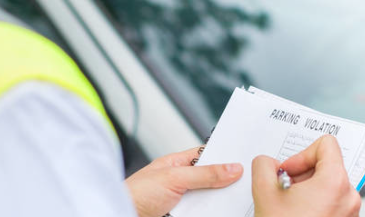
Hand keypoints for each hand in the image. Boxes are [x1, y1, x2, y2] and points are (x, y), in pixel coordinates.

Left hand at [125, 146, 242, 216]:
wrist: (120, 215)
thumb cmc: (135, 194)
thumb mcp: (174, 178)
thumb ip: (204, 174)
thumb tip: (231, 168)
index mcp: (175, 164)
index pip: (205, 155)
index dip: (224, 156)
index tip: (243, 158)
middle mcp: (178, 181)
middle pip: (210, 180)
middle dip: (224, 183)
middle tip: (244, 184)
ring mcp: (180, 201)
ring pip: (207, 200)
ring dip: (218, 202)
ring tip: (233, 201)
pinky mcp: (181, 215)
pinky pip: (202, 213)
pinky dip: (210, 213)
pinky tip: (219, 212)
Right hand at [252, 135, 360, 216]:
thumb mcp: (264, 191)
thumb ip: (264, 165)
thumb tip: (268, 163)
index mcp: (335, 182)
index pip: (327, 144)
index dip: (302, 153)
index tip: (289, 170)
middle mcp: (349, 196)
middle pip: (328, 165)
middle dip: (302, 174)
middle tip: (285, 189)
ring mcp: (351, 213)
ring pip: (329, 185)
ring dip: (307, 190)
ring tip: (290, 205)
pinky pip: (332, 202)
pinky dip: (315, 204)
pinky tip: (298, 215)